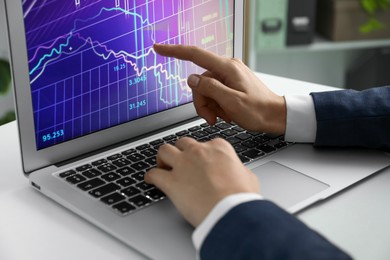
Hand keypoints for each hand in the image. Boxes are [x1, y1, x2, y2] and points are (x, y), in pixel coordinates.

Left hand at [145, 137, 259, 226]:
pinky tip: (151, 180)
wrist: (231, 211)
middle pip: (183, 143)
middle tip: (180, 161)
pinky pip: (154, 174)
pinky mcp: (171, 182)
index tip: (200, 160)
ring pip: (164, 151)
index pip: (206, 143)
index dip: (201, 153)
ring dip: (163, 158)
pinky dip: (150, 177)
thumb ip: (237, 169)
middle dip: (180, 151)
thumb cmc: (241, 197)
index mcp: (218, 148)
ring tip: (163, 166)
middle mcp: (199, 152)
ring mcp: (183, 165)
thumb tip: (236, 172)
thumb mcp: (248, 177)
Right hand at [153, 44, 286, 133]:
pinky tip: (227, 113)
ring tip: (224, 116)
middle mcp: (227, 68)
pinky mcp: (230, 84)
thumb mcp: (231, 102)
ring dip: (210, 106)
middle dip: (202, 102)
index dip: (174, 51)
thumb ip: (209, 88)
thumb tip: (192, 79)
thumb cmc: (258, 110)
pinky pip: (214, 93)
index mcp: (227, 68)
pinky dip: (216, 106)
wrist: (275, 116)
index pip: (195, 55)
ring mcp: (228, 76)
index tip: (159, 48)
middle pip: (199, 81)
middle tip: (212, 117)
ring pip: (205, 90)